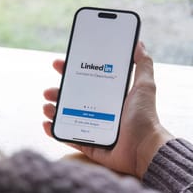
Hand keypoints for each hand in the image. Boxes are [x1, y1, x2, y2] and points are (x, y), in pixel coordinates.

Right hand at [42, 42, 172, 178]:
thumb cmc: (145, 118)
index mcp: (110, 97)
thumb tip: (139, 42)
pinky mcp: (90, 146)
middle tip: (48, 90)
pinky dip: (55, 131)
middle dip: (58, 92)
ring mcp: (93, 128)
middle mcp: (100, 111)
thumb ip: (142, 64)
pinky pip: (68, 137)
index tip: (59, 64)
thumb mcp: (144, 86)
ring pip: (67, 117)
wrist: (144, 150)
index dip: (71, 71)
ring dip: (53, 110)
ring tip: (47, 106)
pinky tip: (47, 124)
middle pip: (73, 98)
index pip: (87, 80)